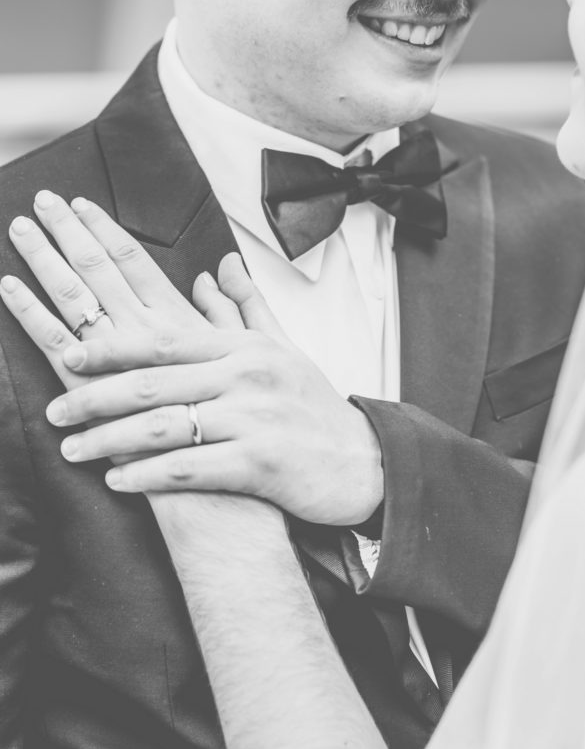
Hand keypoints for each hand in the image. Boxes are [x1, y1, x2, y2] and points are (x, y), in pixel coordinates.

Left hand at [1, 193, 383, 525]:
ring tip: (74, 451)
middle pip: (152, 382)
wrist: (363, 462)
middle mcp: (247, 376)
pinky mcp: (261, 464)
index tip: (69, 352)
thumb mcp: (282, 349)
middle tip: (56, 412)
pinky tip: (119, 482)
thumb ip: (244, 308)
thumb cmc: (313, 407)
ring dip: (110, 441)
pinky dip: (148, 476)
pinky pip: (190, 469)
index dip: (111, 345)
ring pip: (164, 426)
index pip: (165, 338)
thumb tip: (214, 266)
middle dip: (94, 398)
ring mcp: (254, 419)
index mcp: (244, 347)